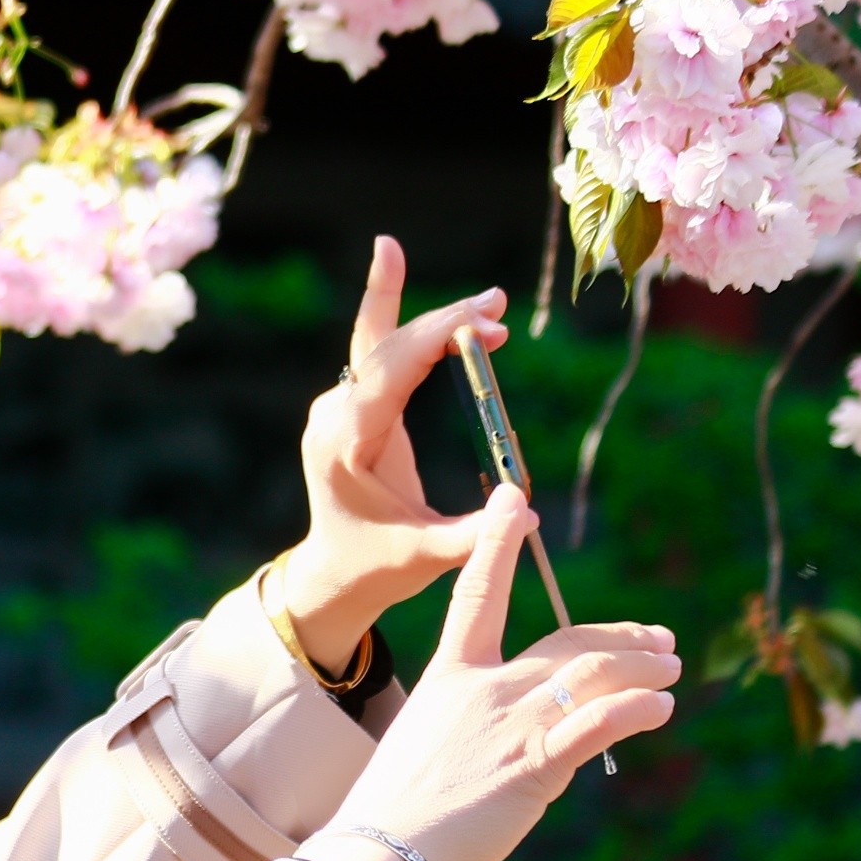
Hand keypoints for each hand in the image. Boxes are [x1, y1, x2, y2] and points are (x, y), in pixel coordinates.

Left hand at [261, 237, 507, 672]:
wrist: (334, 572)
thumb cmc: (377, 565)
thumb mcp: (425, 556)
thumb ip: (474, 537)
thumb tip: (527, 516)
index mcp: (346, 442)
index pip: (390, 369)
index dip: (437, 337)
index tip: (491, 326)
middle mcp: (334, 416)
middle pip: (387, 347)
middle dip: (445, 320)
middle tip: (499, 303)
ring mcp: (337, 408)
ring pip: (380, 342)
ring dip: (433, 320)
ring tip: (492, 303)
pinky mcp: (349, 408)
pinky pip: (376, 353)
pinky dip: (409, 325)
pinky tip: (422, 288)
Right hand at [310, 485, 680, 860]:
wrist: (378, 849)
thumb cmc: (396, 807)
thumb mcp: (429, 743)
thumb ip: (476, 728)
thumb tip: (521, 742)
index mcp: (450, 676)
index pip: (477, 593)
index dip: (497, 543)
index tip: (515, 501)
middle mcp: (484, 689)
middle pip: (570, 641)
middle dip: (623, 636)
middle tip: (660, 640)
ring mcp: (510, 724)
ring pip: (596, 673)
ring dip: (644, 667)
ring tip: (671, 672)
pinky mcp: (533, 766)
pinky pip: (599, 723)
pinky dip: (638, 709)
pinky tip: (661, 707)